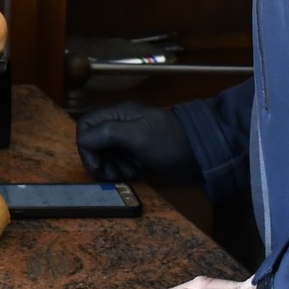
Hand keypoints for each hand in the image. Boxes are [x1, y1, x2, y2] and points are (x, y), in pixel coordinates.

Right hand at [76, 102, 198, 183]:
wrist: (204, 151)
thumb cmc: (170, 142)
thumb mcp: (137, 136)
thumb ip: (106, 134)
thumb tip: (84, 140)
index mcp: (117, 114)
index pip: (85, 127)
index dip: (87, 149)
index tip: (100, 167)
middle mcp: (120, 123)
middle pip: (94, 141)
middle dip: (101, 161)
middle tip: (115, 175)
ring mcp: (131, 137)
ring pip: (107, 153)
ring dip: (113, 167)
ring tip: (130, 174)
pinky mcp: (140, 150)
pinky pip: (121, 159)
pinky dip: (124, 169)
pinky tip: (138, 173)